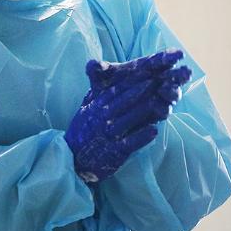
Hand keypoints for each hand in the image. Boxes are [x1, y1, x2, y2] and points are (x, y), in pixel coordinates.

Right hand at [66, 52, 191, 182]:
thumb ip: (96, 95)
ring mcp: (107, 136)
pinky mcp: (114, 152)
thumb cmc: (82, 132)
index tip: (145, 71)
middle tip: (156, 80)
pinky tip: (154, 130)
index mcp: (95, 107)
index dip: (131, 81)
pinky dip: (141, 137)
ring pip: (127, 120)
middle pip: (123, 102)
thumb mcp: (85, 110)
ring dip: (143, 111)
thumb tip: (102, 76)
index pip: (114, 91)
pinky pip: (129, 143)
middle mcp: (101, 120)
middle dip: (139, 91)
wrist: (72, 159)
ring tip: (159, 101)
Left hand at [82, 50, 187, 101]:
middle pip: (174, 75)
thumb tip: (93, 64)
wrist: (103, 111)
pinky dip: (162, 108)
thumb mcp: (100, 80)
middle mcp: (158, 80)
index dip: (171, 56)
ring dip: (173, 92)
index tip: (179, 54)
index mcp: (147, 67)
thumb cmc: (106, 88)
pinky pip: (164, 110)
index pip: (162, 60)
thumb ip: (97, 71)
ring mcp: (159, 97)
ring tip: (168, 90)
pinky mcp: (156, 112)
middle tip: (186, 72)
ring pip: (172, 94)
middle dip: (180, 74)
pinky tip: (159, 106)